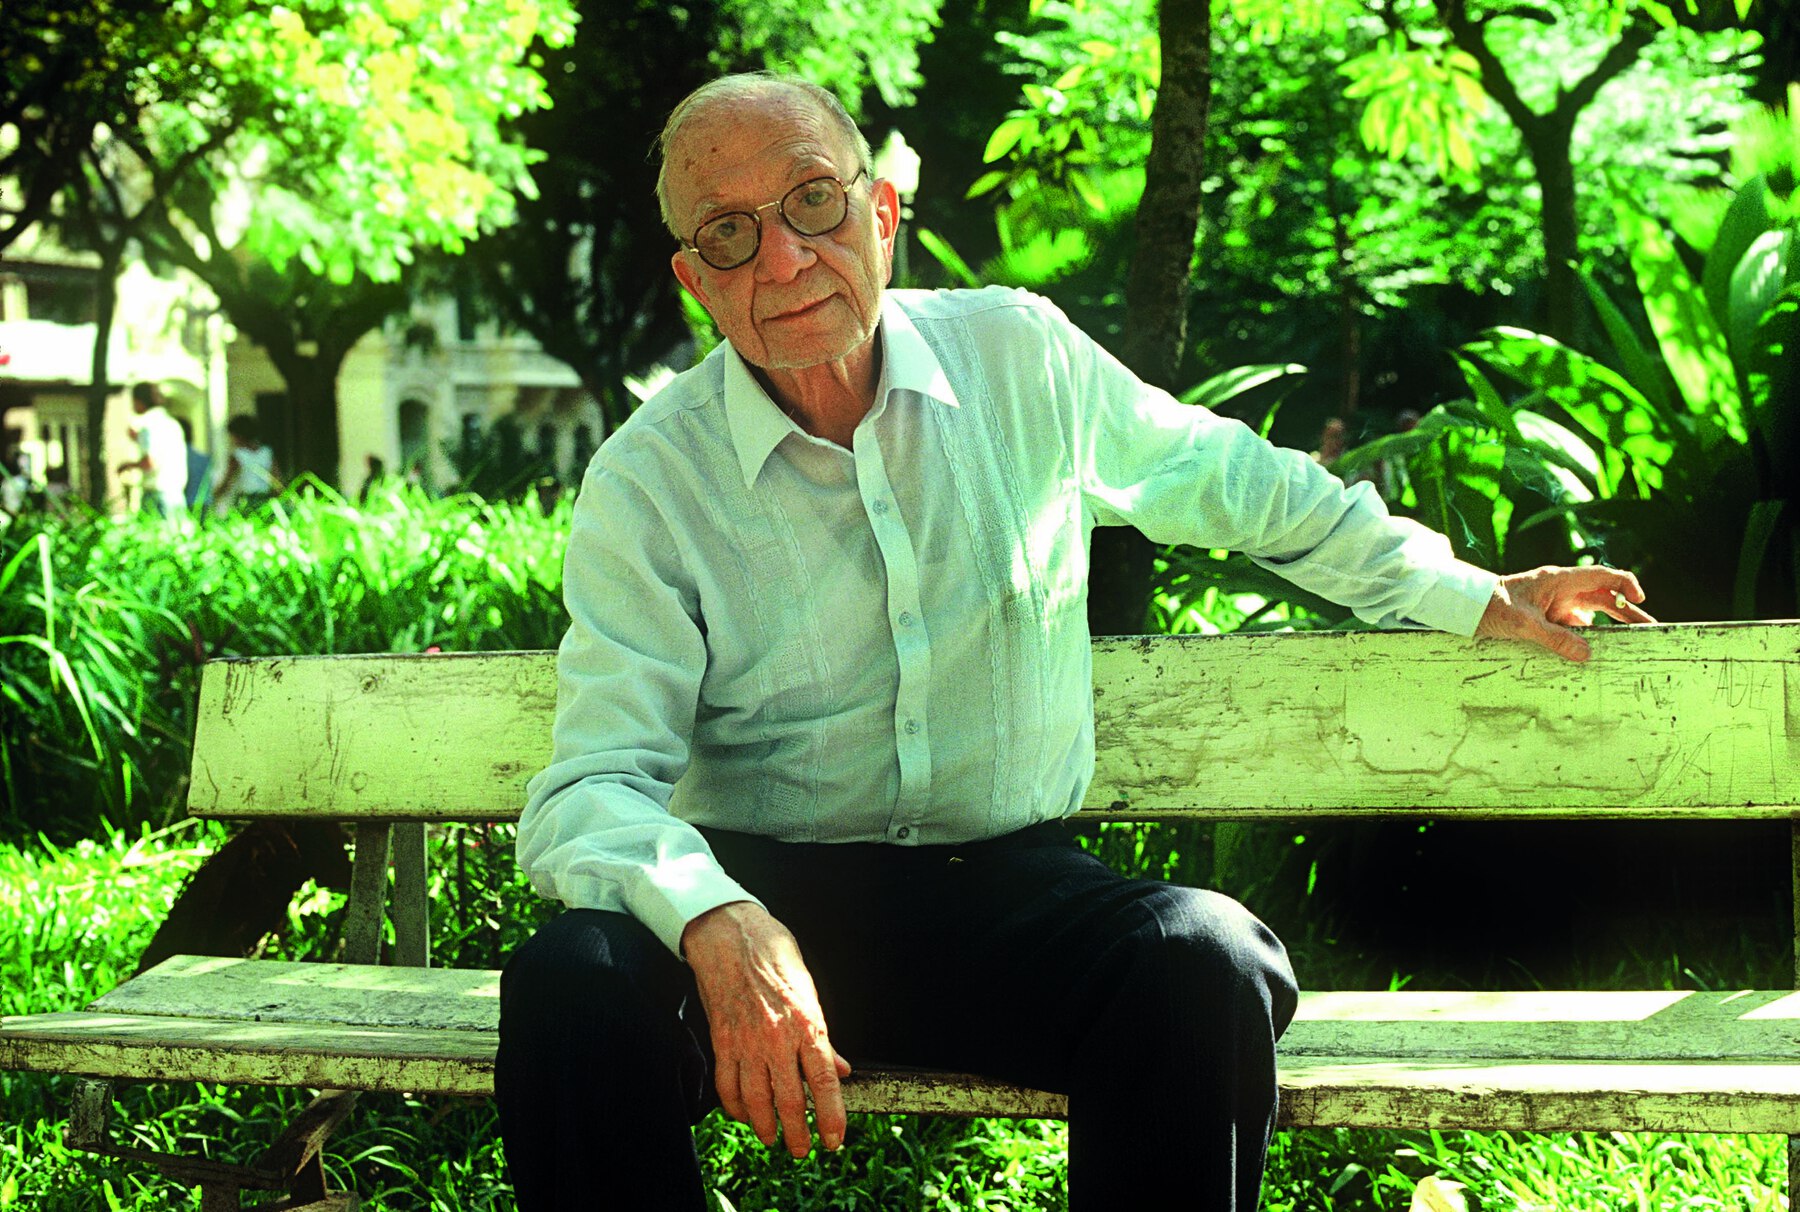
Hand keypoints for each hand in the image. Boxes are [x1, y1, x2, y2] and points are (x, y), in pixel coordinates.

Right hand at [681, 901, 850, 1157]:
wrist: (729, 935)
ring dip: (766, 1126)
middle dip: (798, 1132)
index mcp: (808, 1024)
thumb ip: (824, 1036)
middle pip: (791, 1100)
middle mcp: (778, 1038)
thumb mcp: (809, 990)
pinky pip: (727, 1084)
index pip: (825, 1082)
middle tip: (802, 1150)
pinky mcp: (722, 1040)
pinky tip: (743, 1114)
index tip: (835, 1140)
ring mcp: (747, 1041)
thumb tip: (840, 1069)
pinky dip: (735, 1105)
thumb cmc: (773, 954)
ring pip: (757, 1099)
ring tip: (773, 1139)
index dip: (832, 1117)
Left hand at [1475, 565, 1654, 661]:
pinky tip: (1597, 653)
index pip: (1603, 575)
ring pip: (1593, 613)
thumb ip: (1555, 638)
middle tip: (1652, 629)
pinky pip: (1575, 627)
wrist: (1466, 606)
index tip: (1639, 600)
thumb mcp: (1523, 624)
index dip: (1626, 584)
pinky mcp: (1550, 617)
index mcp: (1560, 580)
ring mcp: (1557, 603)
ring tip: (1631, 643)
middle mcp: (1563, 589)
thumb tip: (1587, 655)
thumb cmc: (1491, 606)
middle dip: (1629, 612)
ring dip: (1612, 626)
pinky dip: (1587, 638)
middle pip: (1605, 597)